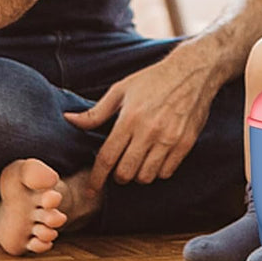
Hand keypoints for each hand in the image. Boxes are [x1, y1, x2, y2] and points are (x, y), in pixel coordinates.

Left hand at [63, 51, 213, 190]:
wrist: (192, 72)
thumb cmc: (153, 79)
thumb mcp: (121, 89)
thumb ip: (95, 111)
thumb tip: (69, 119)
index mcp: (130, 118)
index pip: (107, 157)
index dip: (97, 177)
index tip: (92, 188)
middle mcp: (149, 131)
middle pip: (126, 173)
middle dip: (118, 176)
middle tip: (119, 168)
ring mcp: (169, 139)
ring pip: (146, 177)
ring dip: (138, 175)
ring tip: (137, 162)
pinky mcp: (185, 143)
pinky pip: (166, 172)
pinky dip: (157, 171)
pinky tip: (155, 159)